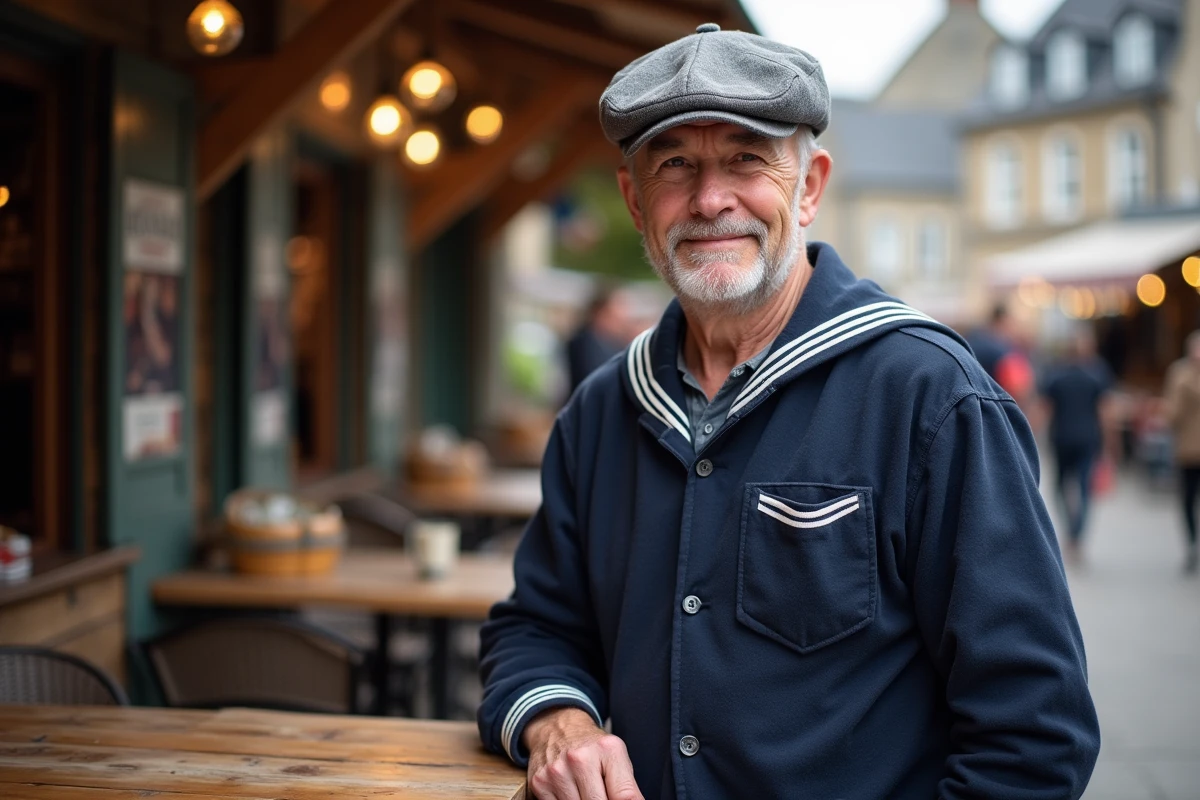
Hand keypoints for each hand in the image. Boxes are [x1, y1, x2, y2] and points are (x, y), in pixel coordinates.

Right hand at [522, 707, 643, 799]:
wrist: (557, 727)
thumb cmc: (591, 746)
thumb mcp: (616, 757)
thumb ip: (627, 787)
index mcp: (607, 750)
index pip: (624, 797)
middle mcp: (580, 759)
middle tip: (602, 793)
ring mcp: (557, 771)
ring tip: (587, 791)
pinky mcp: (540, 783)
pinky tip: (571, 793)